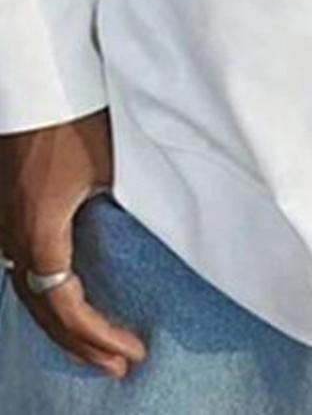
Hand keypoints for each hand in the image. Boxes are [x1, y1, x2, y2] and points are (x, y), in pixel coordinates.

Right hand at [0, 109, 146, 380]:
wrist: (37, 73)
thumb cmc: (76, 112)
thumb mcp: (110, 164)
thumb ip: (127, 206)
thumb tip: (168, 232)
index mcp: (37, 232)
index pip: (63, 306)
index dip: (97, 336)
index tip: (132, 352)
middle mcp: (12, 235)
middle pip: (41, 309)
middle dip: (81, 343)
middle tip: (120, 364)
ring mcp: (5, 222)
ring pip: (28, 289)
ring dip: (62, 321)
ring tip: (98, 344)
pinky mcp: (9, 206)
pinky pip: (23, 266)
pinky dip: (48, 293)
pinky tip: (66, 297)